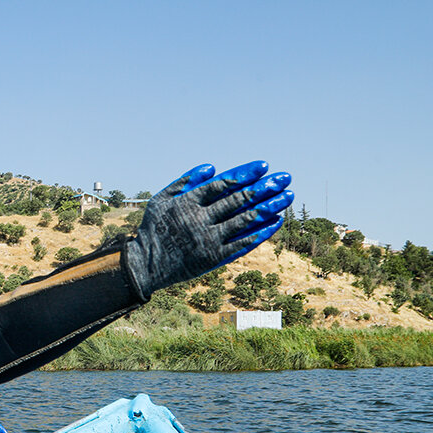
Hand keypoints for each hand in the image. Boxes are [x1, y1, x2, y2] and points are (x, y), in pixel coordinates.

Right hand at [124, 161, 292, 299]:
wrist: (145, 266)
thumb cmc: (154, 228)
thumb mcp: (161, 200)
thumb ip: (184, 181)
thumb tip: (212, 167)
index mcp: (187, 203)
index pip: (221, 185)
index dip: (244, 174)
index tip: (264, 166)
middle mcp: (199, 220)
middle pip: (239, 200)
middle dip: (264, 188)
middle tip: (284, 178)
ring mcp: (208, 240)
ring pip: (245, 220)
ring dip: (269, 207)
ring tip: (288, 196)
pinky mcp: (214, 258)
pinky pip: (243, 243)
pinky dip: (261, 232)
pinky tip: (276, 220)